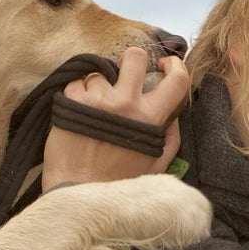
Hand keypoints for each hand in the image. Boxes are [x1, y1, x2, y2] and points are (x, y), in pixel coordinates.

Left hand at [42, 53, 189, 185]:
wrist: (77, 193)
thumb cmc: (116, 182)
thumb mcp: (155, 164)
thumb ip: (170, 138)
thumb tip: (174, 117)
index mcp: (150, 118)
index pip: (176, 79)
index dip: (174, 65)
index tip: (164, 64)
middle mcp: (126, 104)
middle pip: (135, 56)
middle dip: (130, 62)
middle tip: (122, 78)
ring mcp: (98, 101)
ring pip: (100, 72)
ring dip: (98, 87)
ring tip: (92, 110)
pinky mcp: (72, 102)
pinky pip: (77, 83)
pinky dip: (76, 95)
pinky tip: (76, 114)